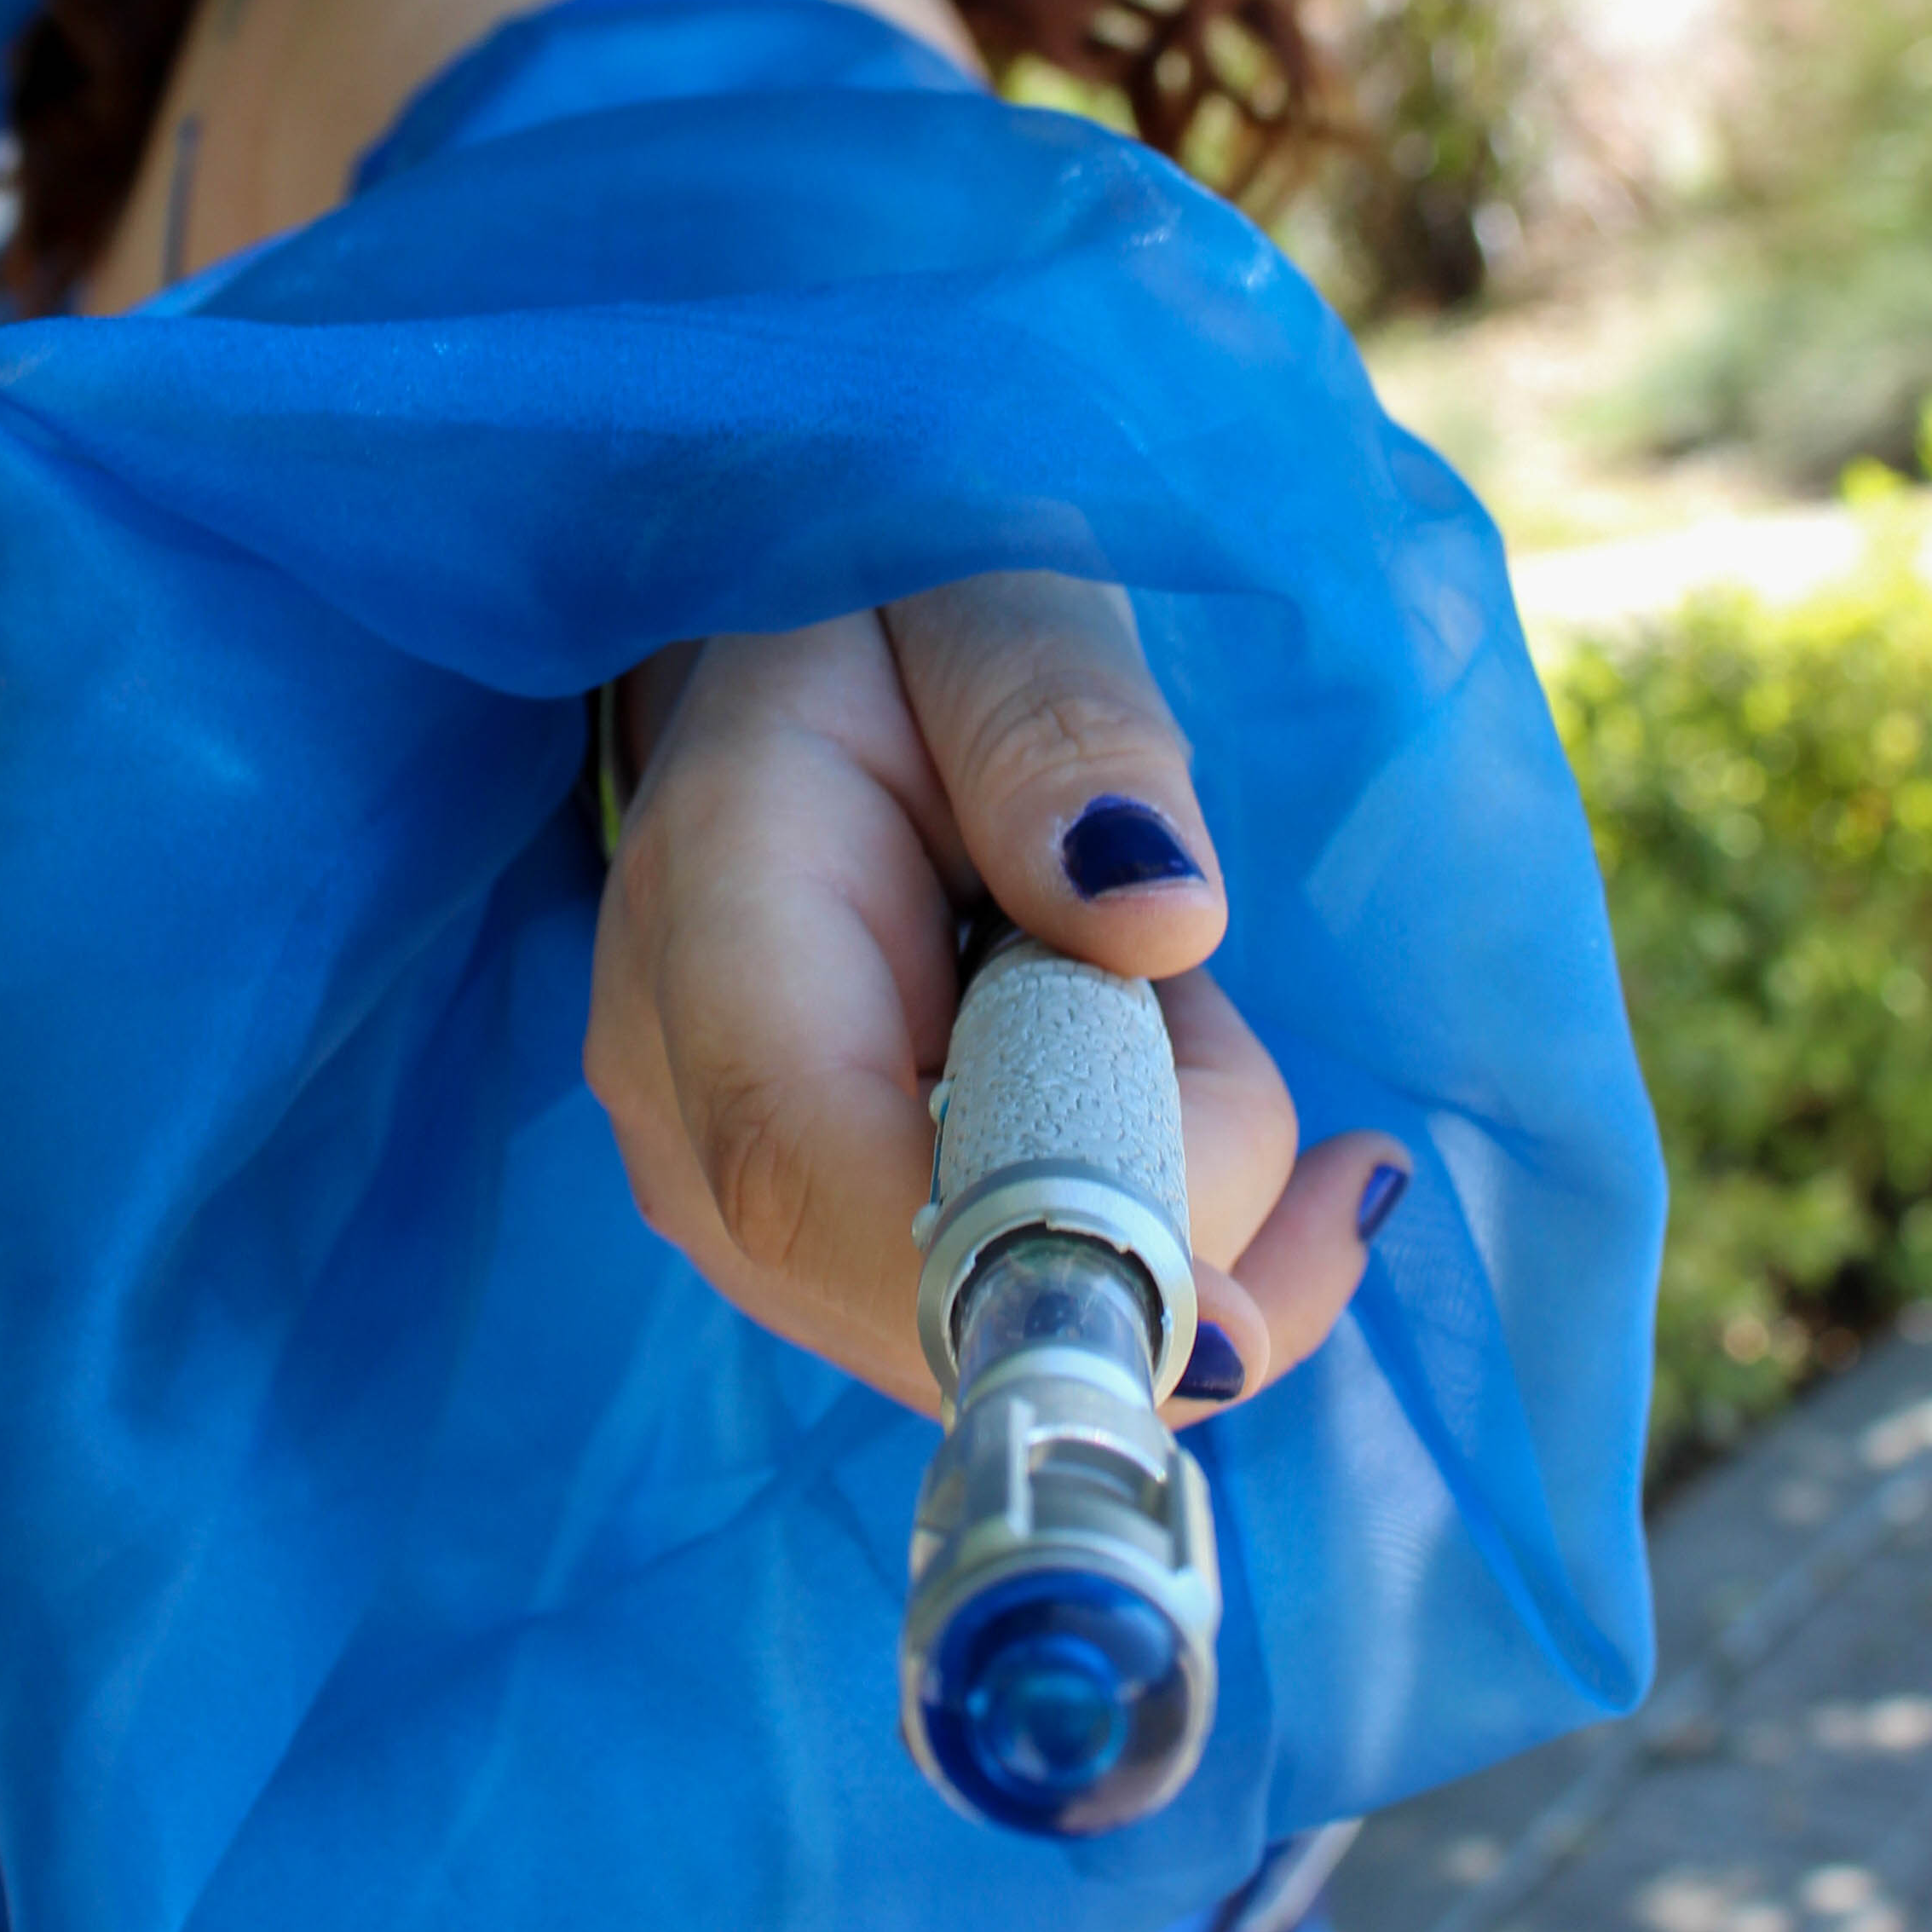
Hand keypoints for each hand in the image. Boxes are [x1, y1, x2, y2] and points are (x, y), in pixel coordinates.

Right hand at [582, 575, 1405, 1419]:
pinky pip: (1022, 1319)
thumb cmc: (897, 613)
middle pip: (938, 1297)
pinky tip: (1201, 1091)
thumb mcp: (995, 605)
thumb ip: (1065, 734)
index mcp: (711, 918)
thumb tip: (1162, 919)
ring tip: (1151, 987)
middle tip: (1210, 994)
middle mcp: (685, 1109)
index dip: (1023, 1264)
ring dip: (1165, 1188)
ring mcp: (739, 1201)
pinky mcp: (819, 1248)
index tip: (1246, 1309)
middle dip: (1160, 1199)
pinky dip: (1164, 1237)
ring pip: (1007, 1326)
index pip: (812, 1176)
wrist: (804, 662)